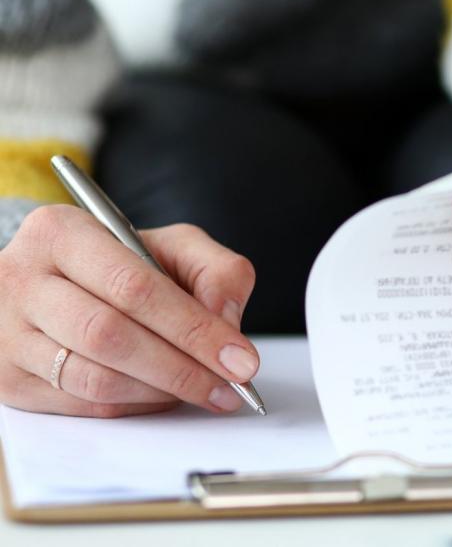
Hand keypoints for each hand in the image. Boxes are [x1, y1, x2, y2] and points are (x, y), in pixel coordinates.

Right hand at [0, 207, 259, 416]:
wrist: (55, 283)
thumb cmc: (122, 264)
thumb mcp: (172, 246)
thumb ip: (215, 270)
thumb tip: (225, 321)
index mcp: (61, 233)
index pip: (135, 287)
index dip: (194, 328)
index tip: (240, 359)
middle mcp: (23, 280)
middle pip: (110, 335)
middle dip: (182, 368)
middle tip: (229, 386)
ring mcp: (8, 333)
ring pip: (93, 378)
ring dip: (160, 392)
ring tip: (204, 391)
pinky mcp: (7, 378)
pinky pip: (81, 404)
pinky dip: (134, 406)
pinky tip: (165, 397)